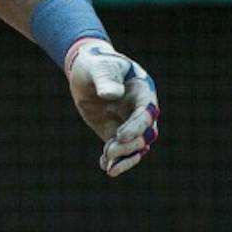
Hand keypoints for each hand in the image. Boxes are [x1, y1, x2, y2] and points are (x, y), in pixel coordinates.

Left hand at [65, 39, 159, 176]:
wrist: (85, 71)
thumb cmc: (95, 64)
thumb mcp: (99, 68)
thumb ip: (106, 79)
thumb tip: (111, 95)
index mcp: (142, 91)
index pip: (146, 112)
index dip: (137, 126)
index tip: (121, 136)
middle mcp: (140, 110)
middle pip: (146, 134)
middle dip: (130, 146)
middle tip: (109, 151)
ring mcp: (130, 123)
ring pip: (137, 147)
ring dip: (124, 158)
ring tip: (108, 166)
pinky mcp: (116, 134)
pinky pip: (122, 152)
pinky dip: (115, 161)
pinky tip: (104, 166)